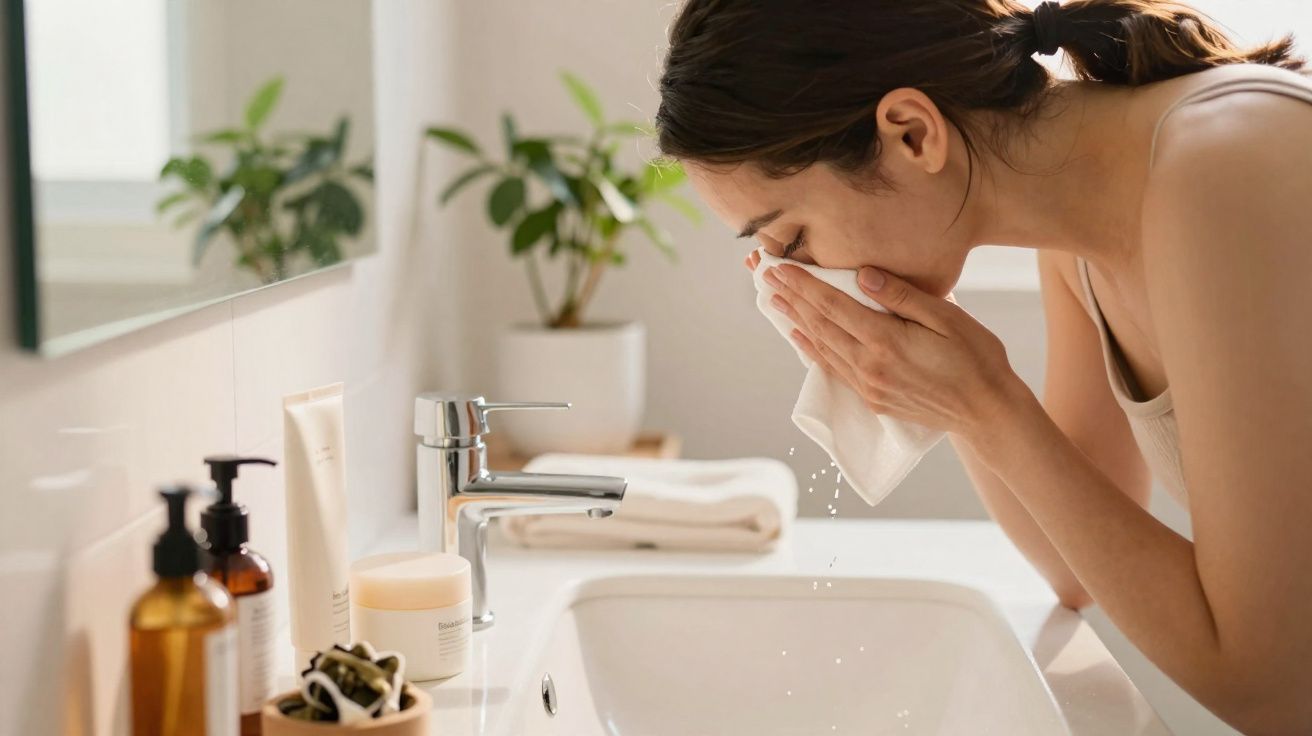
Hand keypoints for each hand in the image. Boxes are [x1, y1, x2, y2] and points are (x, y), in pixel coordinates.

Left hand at [762, 261, 1031, 441]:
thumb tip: (863, 275)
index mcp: (886, 341)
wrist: (988, 412)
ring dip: (796, 323)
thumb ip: (902, 296)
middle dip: (792, 299)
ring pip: (822, 348)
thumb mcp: (947, 318)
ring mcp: (869, 386)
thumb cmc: (976, 358)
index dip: (804, 285)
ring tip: (776, 302)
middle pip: (820, 326)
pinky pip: (834, 369)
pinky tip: (801, 339)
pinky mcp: (873, 399)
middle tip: (766, 278)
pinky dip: (813, 351)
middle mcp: (870, 366)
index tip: (780, 267)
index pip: (833, 306)